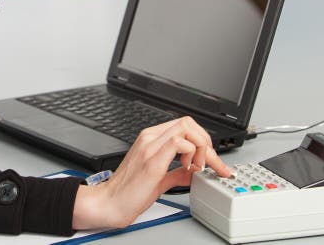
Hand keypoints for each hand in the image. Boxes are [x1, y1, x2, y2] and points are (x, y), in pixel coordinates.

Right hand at [72, 117, 231, 229]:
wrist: (111, 203)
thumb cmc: (129, 191)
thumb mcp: (160, 179)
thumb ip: (177, 173)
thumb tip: (194, 173)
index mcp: (151, 139)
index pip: (184, 125)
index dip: (203, 140)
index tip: (212, 160)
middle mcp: (150, 138)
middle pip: (188, 122)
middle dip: (206, 141)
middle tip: (207, 162)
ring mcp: (150, 147)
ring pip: (186, 128)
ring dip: (201, 147)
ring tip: (197, 166)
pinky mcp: (152, 161)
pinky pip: (179, 143)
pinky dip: (192, 155)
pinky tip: (188, 169)